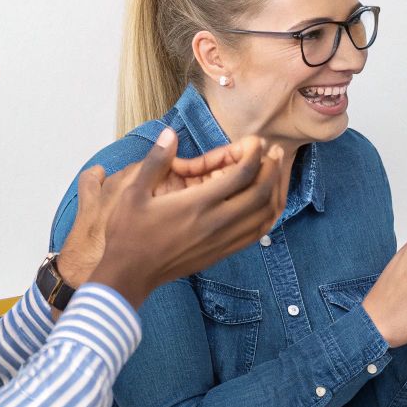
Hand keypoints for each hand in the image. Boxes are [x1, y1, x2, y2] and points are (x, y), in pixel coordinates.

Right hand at [78, 129, 288, 304]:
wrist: (130, 274)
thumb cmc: (129, 232)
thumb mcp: (133, 192)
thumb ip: (155, 160)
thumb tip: (170, 133)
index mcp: (197, 205)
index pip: (242, 174)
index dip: (254, 153)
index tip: (255, 141)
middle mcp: (216, 223)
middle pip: (261, 192)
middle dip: (272, 168)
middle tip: (274, 151)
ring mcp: (222, 241)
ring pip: (265, 215)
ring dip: (277, 190)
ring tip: (277, 171)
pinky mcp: (223, 252)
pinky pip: (258, 233)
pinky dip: (270, 214)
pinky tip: (269, 201)